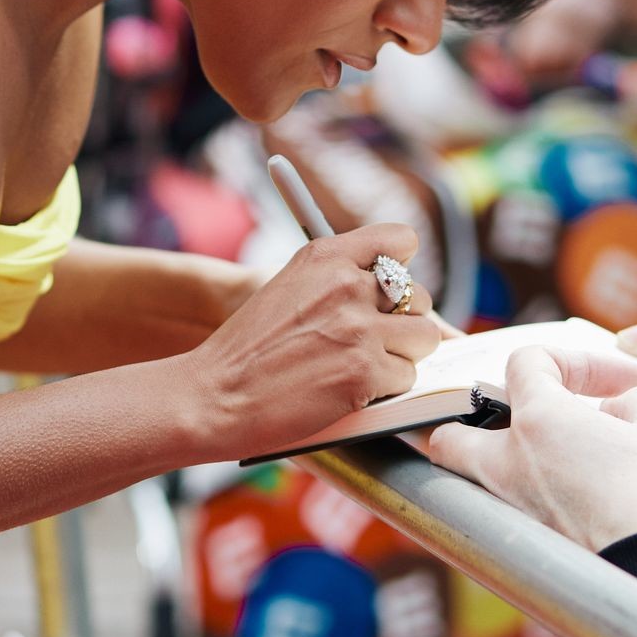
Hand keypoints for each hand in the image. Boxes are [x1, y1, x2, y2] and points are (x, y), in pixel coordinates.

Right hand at [183, 224, 440, 462]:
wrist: (213, 395)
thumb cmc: (248, 349)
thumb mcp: (289, 287)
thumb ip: (339, 280)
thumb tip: (400, 293)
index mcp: (326, 256)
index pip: (400, 240)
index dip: (401, 268)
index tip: (391, 290)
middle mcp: (347, 284)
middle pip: (420, 296)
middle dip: (403, 323)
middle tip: (369, 342)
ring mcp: (359, 329)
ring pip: (424, 337)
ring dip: (401, 356)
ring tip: (362, 366)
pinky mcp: (365, 373)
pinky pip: (407, 377)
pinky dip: (386, 389)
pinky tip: (350, 390)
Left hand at [424, 345, 636, 550]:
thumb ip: (636, 403)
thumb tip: (621, 410)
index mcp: (537, 420)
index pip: (526, 362)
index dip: (576, 362)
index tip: (621, 384)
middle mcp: (508, 463)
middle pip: (457, 430)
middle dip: (482, 417)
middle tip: (534, 418)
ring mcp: (511, 509)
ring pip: (474, 477)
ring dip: (502, 460)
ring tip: (551, 458)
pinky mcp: (526, 547)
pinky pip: (506, 512)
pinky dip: (527, 499)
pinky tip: (569, 499)